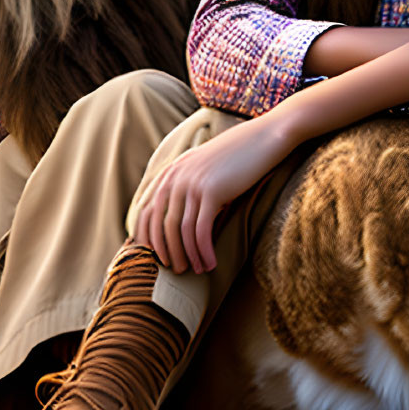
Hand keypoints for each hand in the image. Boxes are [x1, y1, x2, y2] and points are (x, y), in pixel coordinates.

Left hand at [134, 114, 294, 274]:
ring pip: (181, 231)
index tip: (155, 256)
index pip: (146, 211)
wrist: (262, 138)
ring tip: (197, 271)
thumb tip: (180, 221)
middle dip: (166, 252)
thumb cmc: (235, 157)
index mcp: (170, 172)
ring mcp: (192, 184)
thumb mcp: (203, 167)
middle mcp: (176, 178)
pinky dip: (204, 251)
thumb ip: (186, 185)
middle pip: (161, 225)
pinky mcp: (212, 192)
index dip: (147, 237)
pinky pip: (201, 230)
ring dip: (187, 256)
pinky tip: (211, 263)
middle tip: (177, 270)